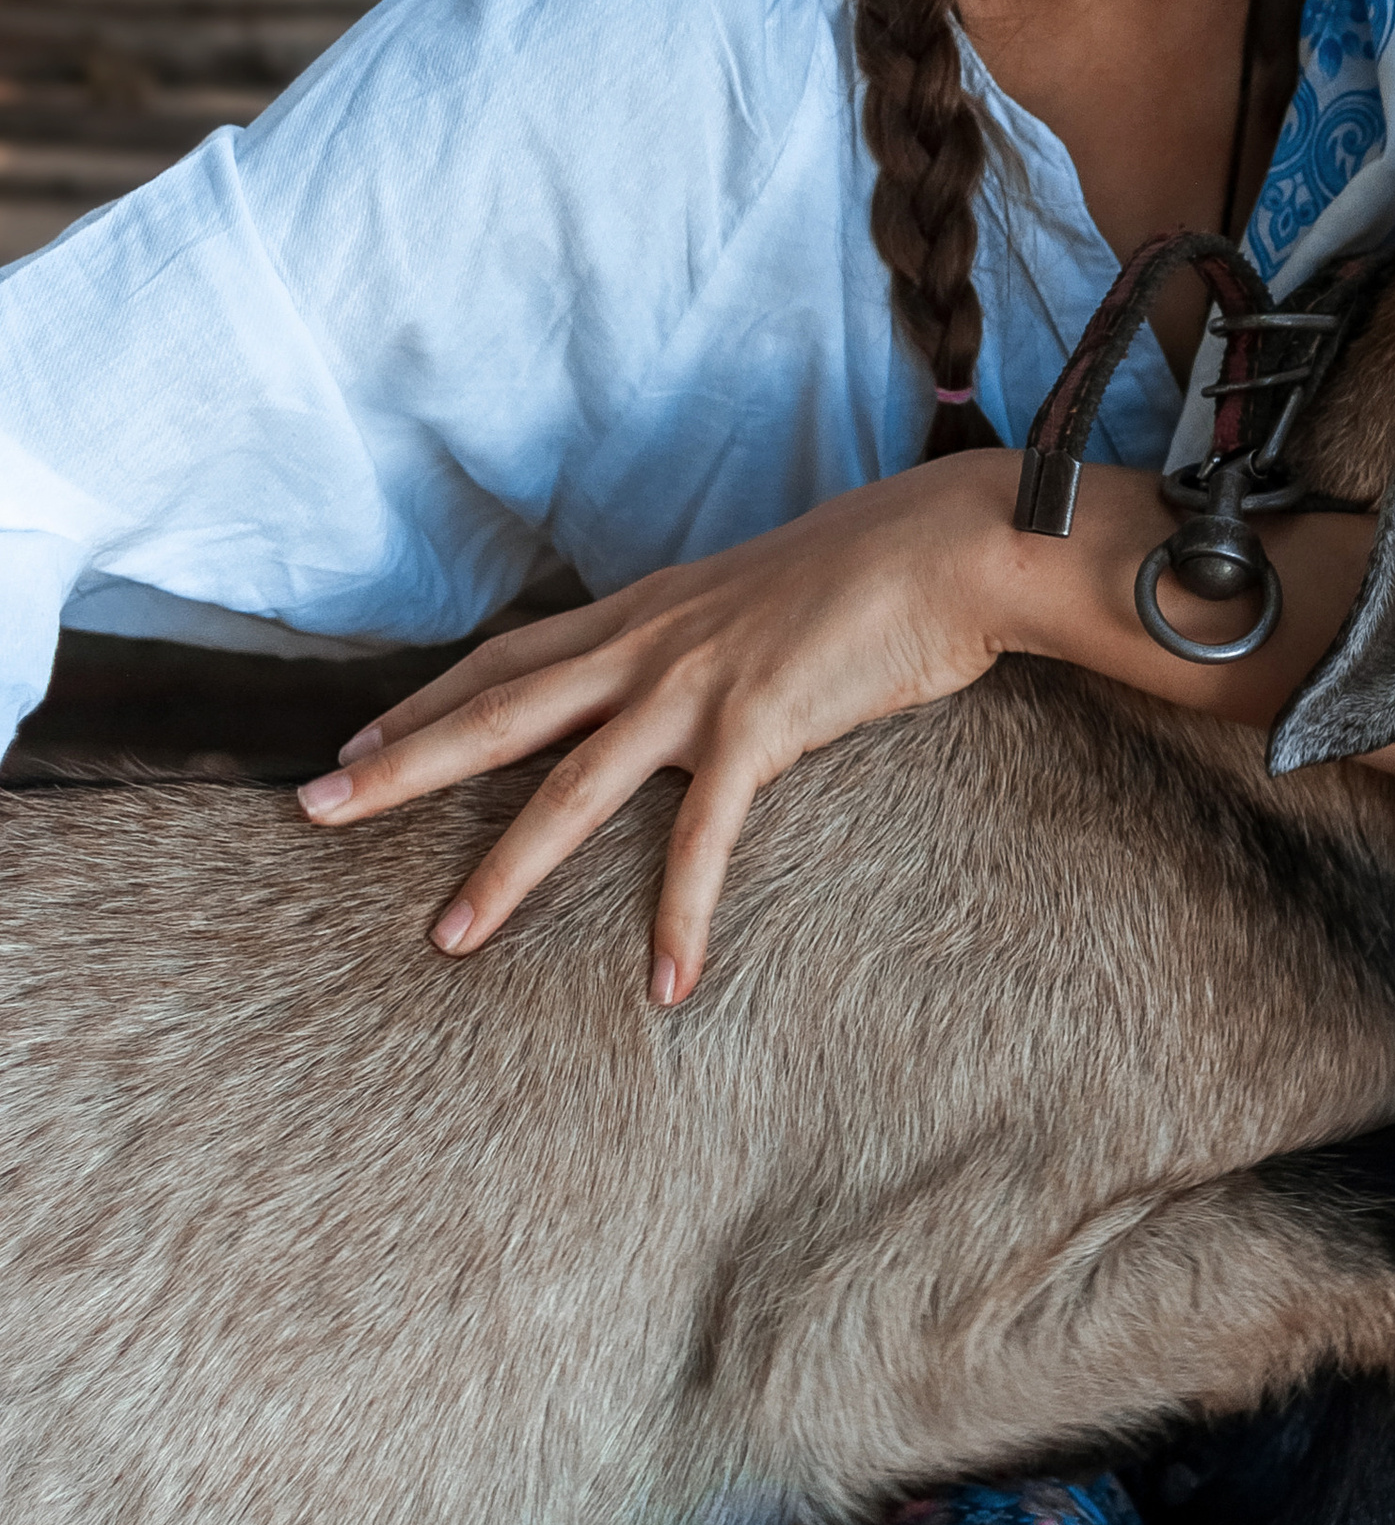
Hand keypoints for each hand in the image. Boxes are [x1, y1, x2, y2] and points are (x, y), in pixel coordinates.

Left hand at [299, 450, 1028, 1005]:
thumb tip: (697, 667)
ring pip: (568, 785)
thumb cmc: (876, 570)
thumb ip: (711, 634)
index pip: (510, 657)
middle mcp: (650, 642)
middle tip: (313, 808)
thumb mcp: (762, 593)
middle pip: (496, 709)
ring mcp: (696, 685)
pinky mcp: (758, 726)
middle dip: (399, 764)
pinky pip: (702, 838)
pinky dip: (680, 914)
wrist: (951, 544)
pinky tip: (665, 979)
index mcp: (648, 610)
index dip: (427, 698)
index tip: (355, 735)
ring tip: (446, 938)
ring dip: (504, 868)